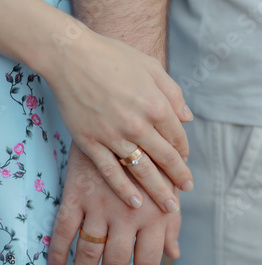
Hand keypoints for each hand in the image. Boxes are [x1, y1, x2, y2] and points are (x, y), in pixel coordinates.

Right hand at [46, 24, 192, 212]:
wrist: (70, 56)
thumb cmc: (112, 56)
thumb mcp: (151, 66)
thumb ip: (173, 93)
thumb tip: (188, 118)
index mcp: (155, 104)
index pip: (177, 136)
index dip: (184, 150)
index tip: (184, 160)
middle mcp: (138, 124)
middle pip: (165, 158)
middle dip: (179, 176)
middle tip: (187, 189)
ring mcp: (113, 136)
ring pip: (142, 170)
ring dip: (158, 190)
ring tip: (170, 207)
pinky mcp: (91, 143)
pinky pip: (111, 172)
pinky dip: (124, 189)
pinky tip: (136, 202)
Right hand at [47, 141, 181, 264]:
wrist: (123, 122)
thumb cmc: (150, 158)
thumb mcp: (168, 188)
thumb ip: (171, 223)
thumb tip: (175, 254)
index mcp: (155, 214)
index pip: (148, 262)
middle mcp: (128, 214)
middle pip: (116, 262)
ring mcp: (100, 204)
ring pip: (89, 252)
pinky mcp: (77, 194)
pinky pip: (64, 229)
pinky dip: (58, 251)